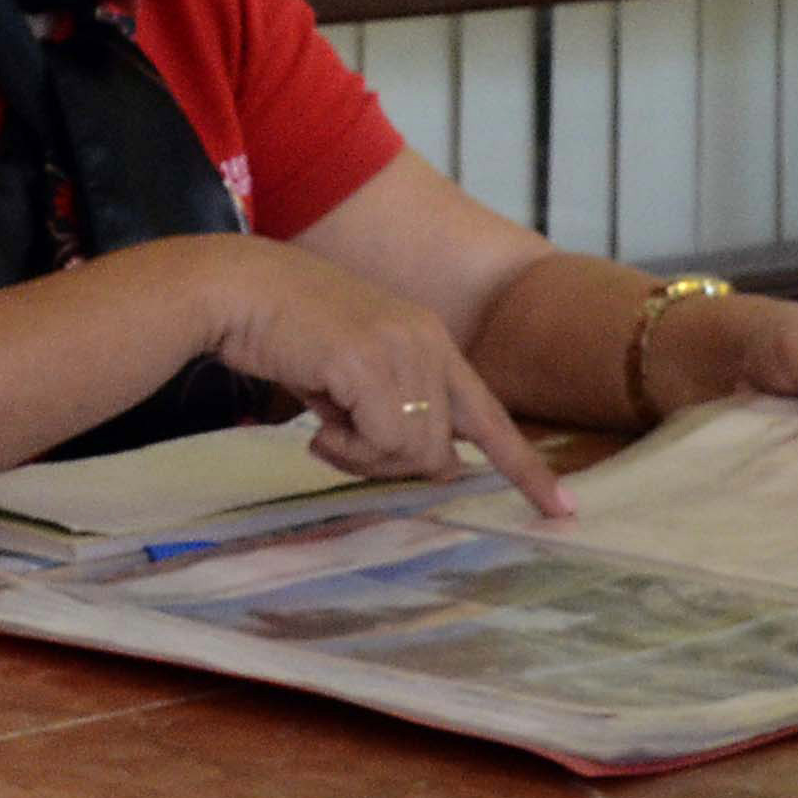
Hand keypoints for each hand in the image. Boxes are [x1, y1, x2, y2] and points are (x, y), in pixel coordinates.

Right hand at [187, 237, 572, 515]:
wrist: (236, 288)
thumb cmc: (283, 332)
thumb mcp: (352, 374)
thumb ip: (391, 410)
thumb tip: (426, 462)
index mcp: (431, 341)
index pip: (491, 416)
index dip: (525, 468)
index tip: (561, 509)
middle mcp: (428, 342)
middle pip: (442, 450)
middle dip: (390, 463)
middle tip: (339, 443)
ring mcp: (403, 349)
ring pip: (415, 451)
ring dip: (364, 457)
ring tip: (324, 428)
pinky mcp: (370, 362)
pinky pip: (383, 442)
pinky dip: (348, 450)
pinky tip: (316, 425)